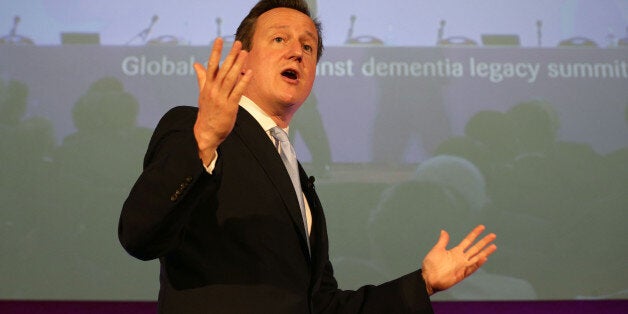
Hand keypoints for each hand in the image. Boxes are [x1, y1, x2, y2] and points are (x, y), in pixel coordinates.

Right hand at [193, 38, 252, 163]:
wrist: (206, 133)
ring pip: (231, 78)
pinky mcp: (230, 107)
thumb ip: (202, 78)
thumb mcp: (203, 94)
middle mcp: (213, 90)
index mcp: (207, 86)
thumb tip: (196, 64)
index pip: (211, 65)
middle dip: (230, 55)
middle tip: (237, 43)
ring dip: (238, 65)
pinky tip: (250, 73)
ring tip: (244, 53)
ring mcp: (221, 98)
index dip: (215, 52)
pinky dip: (244, 81)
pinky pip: (237, 91)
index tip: (219, 40)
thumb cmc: (207, 112)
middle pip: (223, 69)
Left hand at [421, 225, 496, 294]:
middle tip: (493, 235)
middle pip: (475, 248)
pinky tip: (484, 258)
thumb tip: (444, 231)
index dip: (475, 234)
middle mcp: (461, 258)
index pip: (468, 241)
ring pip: (476, 257)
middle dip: (484, 242)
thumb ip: (443, 241)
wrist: (428, 278)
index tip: (482, 227)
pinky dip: (477, 264)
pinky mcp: (462, 274)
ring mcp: (462, 266)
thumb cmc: (431, 264)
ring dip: (485, 252)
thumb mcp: (437, 249)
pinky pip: (471, 268)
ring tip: (494, 246)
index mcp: (455, 251)